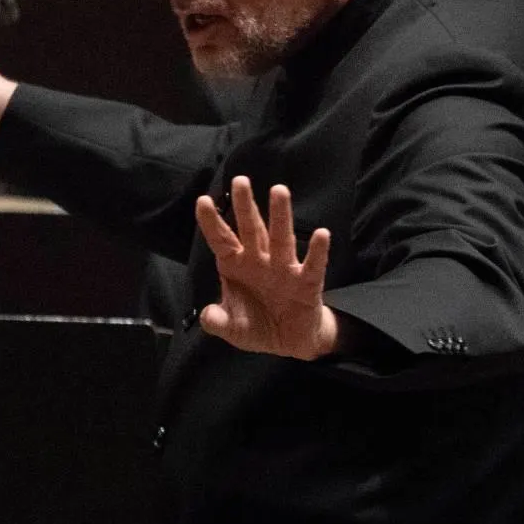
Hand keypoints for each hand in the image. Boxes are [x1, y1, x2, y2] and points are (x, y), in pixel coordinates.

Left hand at [194, 177, 336, 360]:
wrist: (290, 342)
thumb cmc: (258, 325)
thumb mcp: (233, 329)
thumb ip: (218, 322)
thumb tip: (208, 316)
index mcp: (237, 266)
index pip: (222, 240)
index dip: (212, 223)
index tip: (202, 200)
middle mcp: (260, 261)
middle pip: (251, 229)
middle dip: (245, 206)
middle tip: (240, 180)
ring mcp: (284, 269)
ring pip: (281, 239)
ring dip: (280, 216)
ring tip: (279, 191)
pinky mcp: (307, 283)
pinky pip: (312, 266)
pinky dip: (317, 251)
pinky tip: (321, 234)